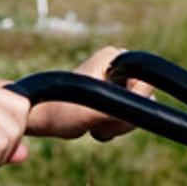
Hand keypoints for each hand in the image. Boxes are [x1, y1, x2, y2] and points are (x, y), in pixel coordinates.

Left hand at [25, 44, 149, 140]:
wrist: (38, 117)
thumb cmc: (59, 111)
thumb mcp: (94, 110)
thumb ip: (124, 106)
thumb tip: (148, 103)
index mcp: (116, 58)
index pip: (147, 83)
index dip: (133, 103)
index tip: (107, 109)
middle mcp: (118, 65)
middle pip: (146, 99)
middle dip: (124, 118)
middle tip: (98, 122)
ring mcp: (115, 80)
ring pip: (137, 110)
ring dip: (117, 125)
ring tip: (94, 125)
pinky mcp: (111, 95)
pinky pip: (127, 116)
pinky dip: (113, 127)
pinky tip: (93, 127)